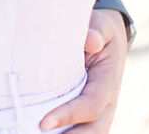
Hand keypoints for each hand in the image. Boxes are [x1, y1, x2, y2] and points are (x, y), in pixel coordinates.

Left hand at [40, 9, 126, 130]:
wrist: (108, 37)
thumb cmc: (100, 30)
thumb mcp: (100, 25)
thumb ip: (96, 30)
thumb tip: (90, 40)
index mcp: (108, 82)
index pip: (90, 106)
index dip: (68, 115)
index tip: (43, 123)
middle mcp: (107, 103)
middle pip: (94, 131)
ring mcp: (101, 111)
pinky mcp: (90, 114)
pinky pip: (82, 130)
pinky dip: (66, 133)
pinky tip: (40, 132)